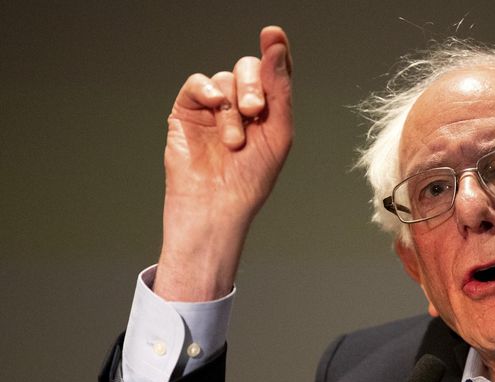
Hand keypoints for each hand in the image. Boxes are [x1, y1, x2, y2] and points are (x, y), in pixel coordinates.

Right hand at [154, 26, 292, 300]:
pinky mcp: (187, 112)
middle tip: (254, 110)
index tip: (273, 34)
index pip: (273, 72)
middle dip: (253, 85)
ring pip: (224, 80)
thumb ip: (279, 90)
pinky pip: (197, 84)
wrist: (217, 207)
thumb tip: (276, 45)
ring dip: (231, 107)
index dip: (275, 52)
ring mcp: (213, 108)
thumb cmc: (251, 179)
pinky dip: (206, 90)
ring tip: (233, 141)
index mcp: (268, 112)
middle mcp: (241, 105)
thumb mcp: (277, 133)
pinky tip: (214, 106)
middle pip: (249, 69)